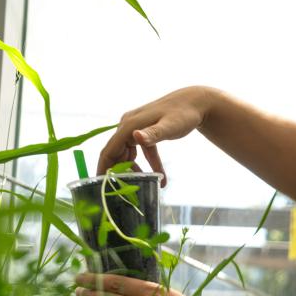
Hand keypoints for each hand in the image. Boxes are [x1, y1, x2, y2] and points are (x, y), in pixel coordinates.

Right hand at [97, 86, 216, 185]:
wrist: (195, 103)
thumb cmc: (183, 114)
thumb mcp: (169, 126)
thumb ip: (153, 134)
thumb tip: (135, 136)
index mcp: (129, 125)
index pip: (109, 150)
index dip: (103, 168)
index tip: (100, 186)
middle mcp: (128, 126)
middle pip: (116, 153)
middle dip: (118, 172)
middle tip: (123, 191)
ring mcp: (136, 128)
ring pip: (128, 153)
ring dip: (134, 170)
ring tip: (142, 186)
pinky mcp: (145, 130)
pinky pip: (142, 151)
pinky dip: (149, 164)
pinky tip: (160, 177)